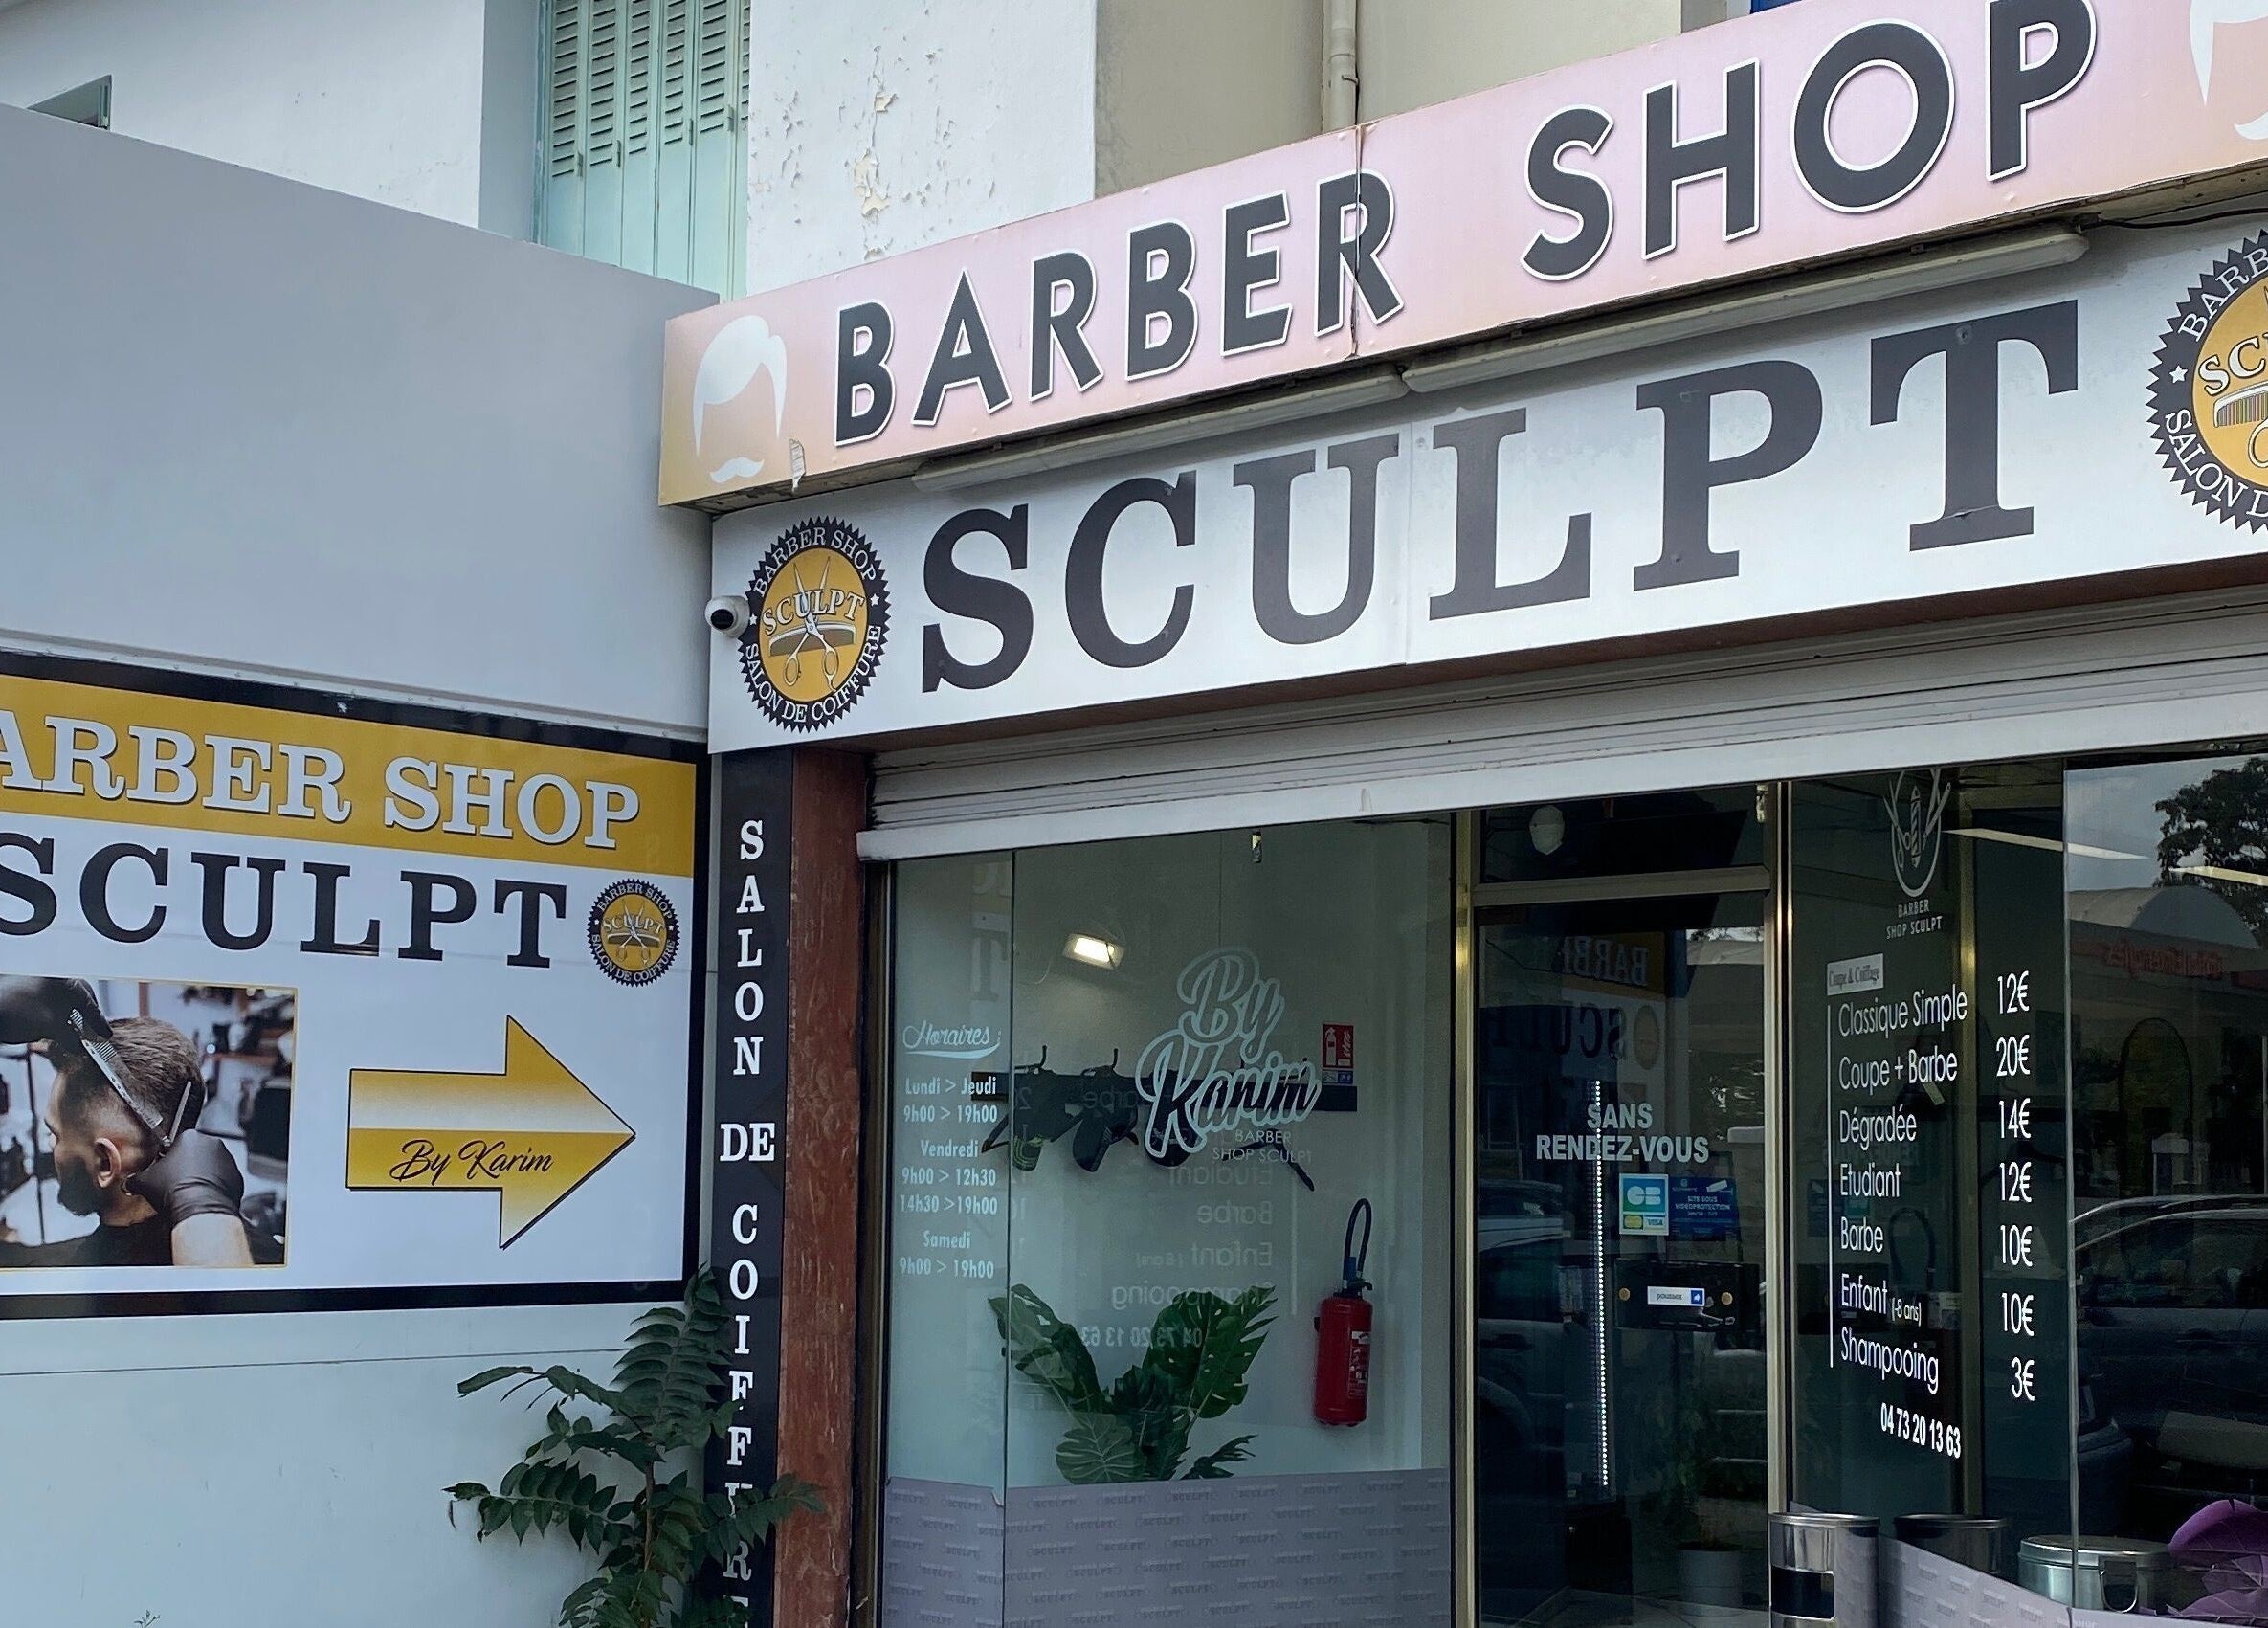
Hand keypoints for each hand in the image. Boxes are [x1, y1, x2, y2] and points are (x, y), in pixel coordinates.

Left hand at [0, 976, 112, 1047]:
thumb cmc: (14, 1010)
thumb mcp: (50, 1026)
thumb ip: (70, 1037)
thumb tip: (81, 1046)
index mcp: (62, 981)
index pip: (88, 1001)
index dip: (98, 1021)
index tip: (105, 1035)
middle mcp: (51, 982)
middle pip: (78, 1000)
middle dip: (86, 1017)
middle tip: (94, 1033)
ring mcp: (37, 990)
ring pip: (62, 1005)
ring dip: (70, 1021)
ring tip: (75, 1036)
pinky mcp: (26, 999)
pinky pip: (49, 1010)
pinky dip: (56, 1022)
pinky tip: (55, 1033)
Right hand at [126, 1130, 245, 1224]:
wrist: (199, 1209)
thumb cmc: (175, 1190)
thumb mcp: (144, 1182)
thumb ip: (135, 1178)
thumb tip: (130, 1182)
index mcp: (190, 1137)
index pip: (176, 1142)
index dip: (168, 1157)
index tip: (163, 1169)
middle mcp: (213, 1144)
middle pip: (195, 1153)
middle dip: (186, 1165)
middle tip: (174, 1181)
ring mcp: (228, 1160)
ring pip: (210, 1166)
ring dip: (201, 1175)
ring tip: (188, 1191)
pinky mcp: (237, 1176)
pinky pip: (222, 1179)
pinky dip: (214, 1186)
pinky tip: (201, 1196)